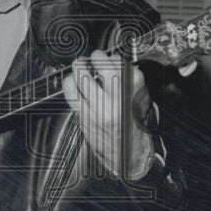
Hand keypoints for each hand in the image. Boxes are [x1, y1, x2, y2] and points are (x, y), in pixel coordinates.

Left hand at [63, 50, 152, 179]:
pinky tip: (70, 81)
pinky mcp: (86, 117)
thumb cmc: (134, 124)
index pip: (121, 64)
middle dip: (95, 57)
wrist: (128, 153)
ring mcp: (100, 108)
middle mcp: (119, 99)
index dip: (110, 57)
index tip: (106, 56)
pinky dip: (69, 84)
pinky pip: (72, 94)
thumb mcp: (140, 99)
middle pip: (103, 67)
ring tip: (79, 65)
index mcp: (135, 92)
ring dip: (79, 67)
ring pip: (84, 78)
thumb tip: (112, 60)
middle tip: (91, 57)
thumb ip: (129, 79)